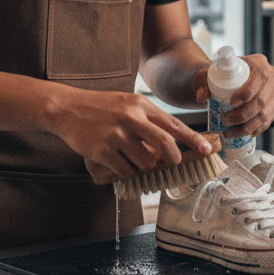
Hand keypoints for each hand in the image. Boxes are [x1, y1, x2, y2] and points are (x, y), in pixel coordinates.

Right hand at [49, 88, 211, 178]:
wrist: (66, 108)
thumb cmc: (100, 107)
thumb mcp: (128, 103)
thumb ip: (149, 120)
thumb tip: (170, 144)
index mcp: (141, 106)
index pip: (173, 125)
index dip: (193, 140)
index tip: (206, 149)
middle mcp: (131, 119)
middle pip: (166, 147)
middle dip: (173, 159)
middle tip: (171, 163)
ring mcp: (117, 135)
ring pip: (147, 162)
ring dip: (144, 166)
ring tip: (132, 156)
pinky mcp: (103, 150)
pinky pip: (126, 170)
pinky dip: (126, 171)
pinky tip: (118, 160)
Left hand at [193, 53, 273, 139]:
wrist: (229, 79)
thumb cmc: (219, 75)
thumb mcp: (208, 74)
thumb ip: (202, 82)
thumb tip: (202, 97)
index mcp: (258, 63)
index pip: (258, 79)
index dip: (246, 94)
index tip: (231, 103)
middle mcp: (272, 75)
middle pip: (261, 100)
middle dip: (242, 115)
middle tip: (225, 120)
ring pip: (266, 114)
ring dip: (247, 127)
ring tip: (230, 132)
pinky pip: (269, 120)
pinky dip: (257, 129)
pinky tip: (246, 133)